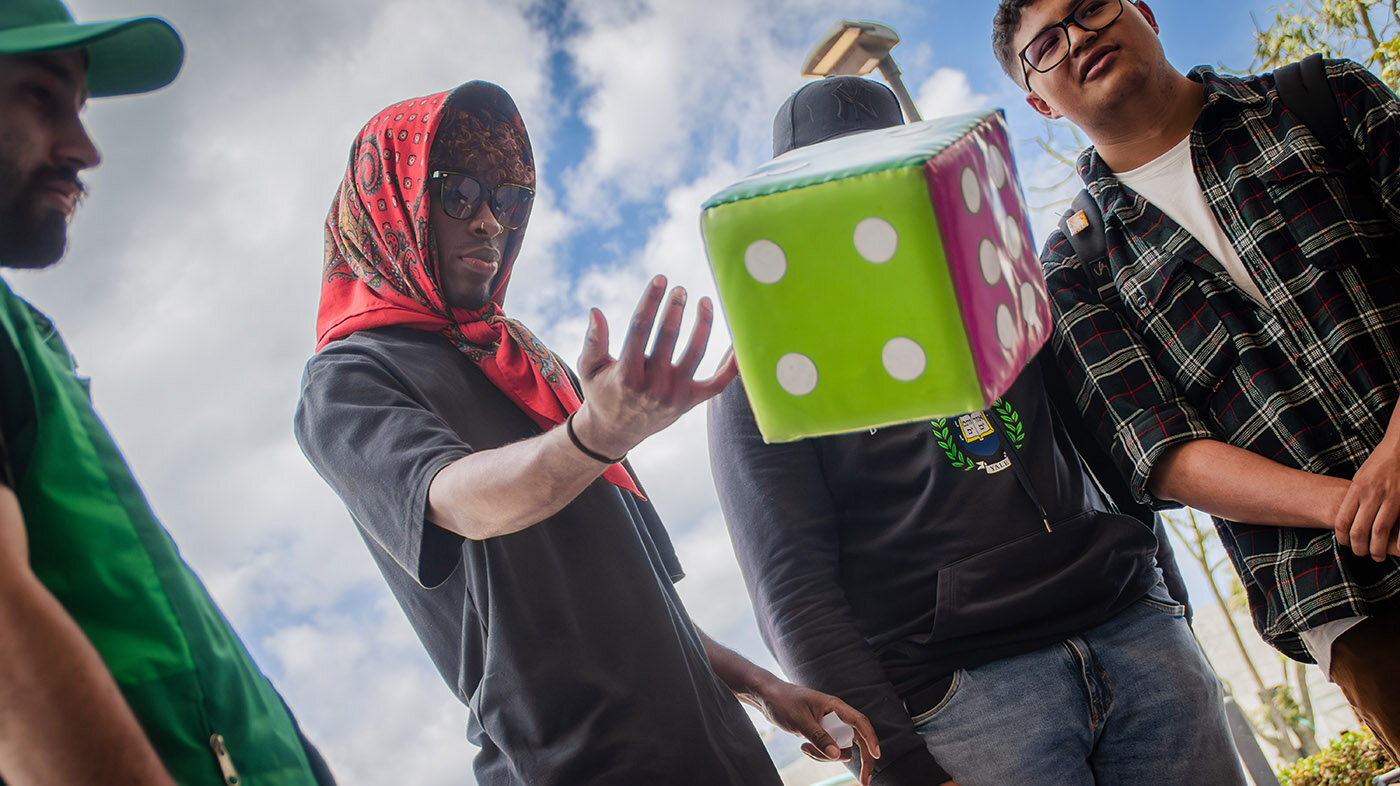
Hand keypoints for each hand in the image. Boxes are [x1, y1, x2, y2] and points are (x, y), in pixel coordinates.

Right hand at [572, 276, 735, 457]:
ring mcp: (674, 394)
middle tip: (680, 289)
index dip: (651, 300)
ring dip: (702, 324)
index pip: (641, 327)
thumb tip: (595, 311)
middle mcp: (653, 385)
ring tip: (704, 302)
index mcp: (627, 373)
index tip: (660, 279)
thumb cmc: (601, 392)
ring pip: (696, 353)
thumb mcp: (589, 368)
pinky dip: (732, 364)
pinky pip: (718, 383)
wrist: (615, 433)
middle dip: (675, 308)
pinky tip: (738, 342)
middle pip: (669, 336)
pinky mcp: (690, 401)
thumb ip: (593, 341)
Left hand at [751, 680, 879, 784]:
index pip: (860, 723)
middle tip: (863, 780)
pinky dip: (819, 753)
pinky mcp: (821, 732)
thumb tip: (838, 755)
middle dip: (859, 759)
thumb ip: (819, 738)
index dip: (871, 739)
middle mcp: (836, 715)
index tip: (876, 756)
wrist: (768, 697)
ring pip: (840, 748)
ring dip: (826, 756)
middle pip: (856, 740)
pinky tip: (803, 747)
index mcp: (835, 707)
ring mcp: (829, 725)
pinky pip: (828, 749)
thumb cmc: (784, 701)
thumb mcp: (801, 721)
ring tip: (806, 749)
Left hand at [1334, 436, 1399, 560]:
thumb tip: (1349, 517)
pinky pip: (1398, 525)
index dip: (1342, 538)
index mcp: (1357, 489)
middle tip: (1361, 553)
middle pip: (1359, 531)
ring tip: (1376, 556)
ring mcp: (1391, 498)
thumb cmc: (1380, 463)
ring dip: (1376, 548)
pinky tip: (1394, 546)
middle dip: (1358, 548)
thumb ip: (1355, 497)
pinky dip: (1395, 539)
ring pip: (1379, 532)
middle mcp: (1372, 495)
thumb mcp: (1360, 478)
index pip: (1342, 521)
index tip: (1345, 543)